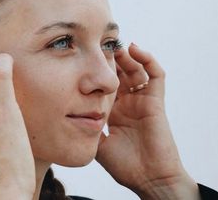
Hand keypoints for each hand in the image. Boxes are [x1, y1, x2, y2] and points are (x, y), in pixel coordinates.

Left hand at [95, 43, 198, 198]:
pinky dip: (148, 60)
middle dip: (112, 59)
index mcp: (113, 111)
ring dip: (127, 56)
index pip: (104, 84)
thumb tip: (67, 117)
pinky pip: (156, 76)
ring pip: (136, 70)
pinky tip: (134, 50)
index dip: (97, 71)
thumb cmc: (124, 165)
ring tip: (115, 45)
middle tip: (99, 45)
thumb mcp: (98, 143)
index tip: (84, 57)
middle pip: (120, 73)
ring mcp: (142, 101)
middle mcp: (127, 103)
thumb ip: (86, 129)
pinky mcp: (155, 102)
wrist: (148, 179)